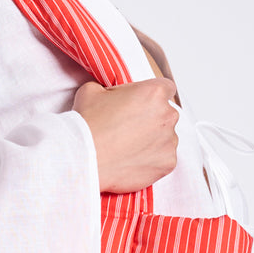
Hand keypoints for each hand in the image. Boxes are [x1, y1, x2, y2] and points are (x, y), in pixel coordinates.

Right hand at [73, 76, 178, 192]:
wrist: (83, 159)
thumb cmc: (88, 127)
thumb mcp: (92, 91)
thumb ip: (110, 89)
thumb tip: (110, 95)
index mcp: (154, 93)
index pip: (166, 88)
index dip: (152, 97)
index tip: (142, 105)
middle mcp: (167, 115)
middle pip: (166, 114)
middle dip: (151, 120)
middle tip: (129, 128)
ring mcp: (170, 141)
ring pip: (165, 138)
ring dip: (152, 141)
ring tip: (128, 147)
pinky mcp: (167, 163)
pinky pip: (163, 159)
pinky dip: (151, 160)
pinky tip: (132, 160)